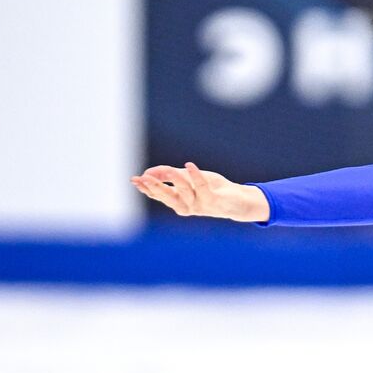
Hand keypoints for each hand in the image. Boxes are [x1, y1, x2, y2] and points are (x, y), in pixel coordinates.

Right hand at [130, 162, 269, 222]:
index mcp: (180, 201)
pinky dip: (196, 177)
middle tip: (143, 179)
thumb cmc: (212, 188)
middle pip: (169, 198)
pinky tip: (189, 165)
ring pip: (186, 193)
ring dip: (176, 180)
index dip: (147, 189)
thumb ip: (171, 175)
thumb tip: (149, 171)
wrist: (238, 200)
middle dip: (156, 188)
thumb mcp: (189, 179)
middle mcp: (189, 206)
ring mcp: (201, 206)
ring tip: (168, 169)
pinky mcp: (215, 202)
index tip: (134, 180)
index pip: (160, 195)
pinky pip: (204, 188)